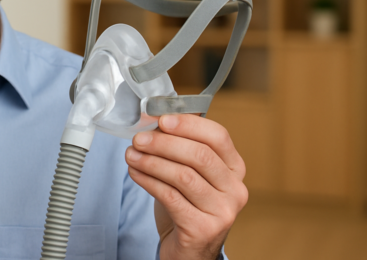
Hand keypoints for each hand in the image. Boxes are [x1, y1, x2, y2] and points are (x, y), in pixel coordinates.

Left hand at [125, 114, 247, 259]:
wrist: (189, 248)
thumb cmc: (187, 203)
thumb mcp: (190, 173)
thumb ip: (179, 148)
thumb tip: (154, 122)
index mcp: (235, 168)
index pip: (218, 136)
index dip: (189, 125)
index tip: (162, 119)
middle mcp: (235, 189)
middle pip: (199, 155)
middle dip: (164, 143)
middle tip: (138, 139)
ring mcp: (223, 211)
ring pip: (183, 176)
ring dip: (152, 161)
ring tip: (131, 155)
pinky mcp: (203, 229)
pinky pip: (170, 197)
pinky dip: (148, 181)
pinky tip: (135, 172)